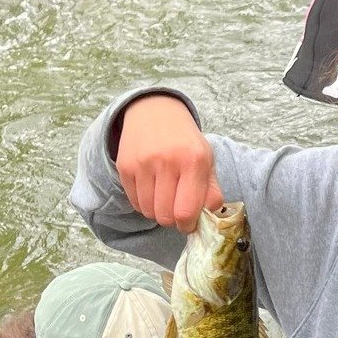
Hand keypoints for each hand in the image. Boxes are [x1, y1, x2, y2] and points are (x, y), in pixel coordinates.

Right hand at [114, 94, 223, 232]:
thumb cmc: (185, 142)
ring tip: (165, 198)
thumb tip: (211, 215)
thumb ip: (212, 190)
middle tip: (177, 211)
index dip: (188, 225)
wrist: (155, 112)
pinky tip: (153, 190)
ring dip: (158, 212)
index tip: (190, 223)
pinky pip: (134, 203)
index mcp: (193, 160)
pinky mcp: (125, 167)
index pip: (186, 211)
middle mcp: (166, 161)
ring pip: (148, 212)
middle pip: (165, 216)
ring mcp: (142, 164)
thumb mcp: (207, 160)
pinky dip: (144, 204)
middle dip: (173, 220)